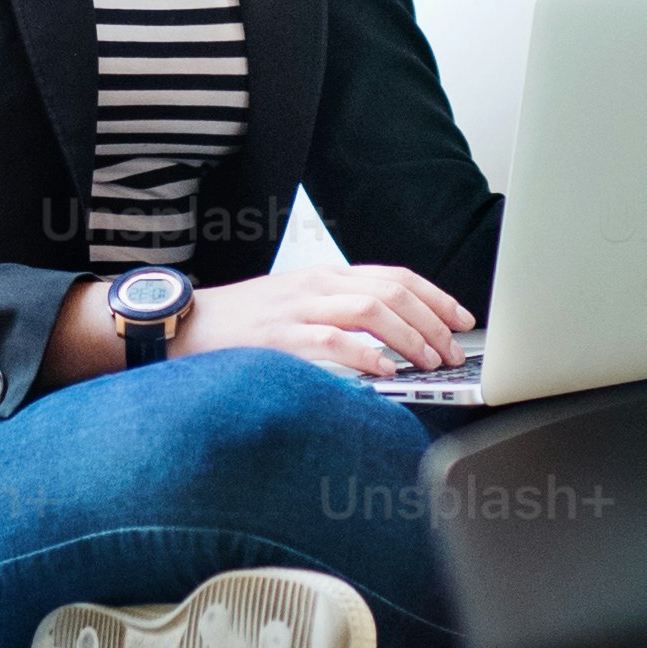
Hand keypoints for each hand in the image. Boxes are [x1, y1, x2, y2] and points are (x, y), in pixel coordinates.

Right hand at [181, 261, 476, 378]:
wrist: (185, 325)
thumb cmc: (241, 323)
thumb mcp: (297, 305)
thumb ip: (339, 313)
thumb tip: (390, 337)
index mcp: (325, 276)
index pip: (394, 276)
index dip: (435, 297)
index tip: (460, 319)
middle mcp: (317, 285)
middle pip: (392, 290)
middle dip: (432, 321)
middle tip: (451, 351)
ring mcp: (299, 308)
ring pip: (371, 310)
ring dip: (409, 337)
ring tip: (428, 362)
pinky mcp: (281, 336)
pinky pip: (334, 340)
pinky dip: (367, 355)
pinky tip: (387, 371)